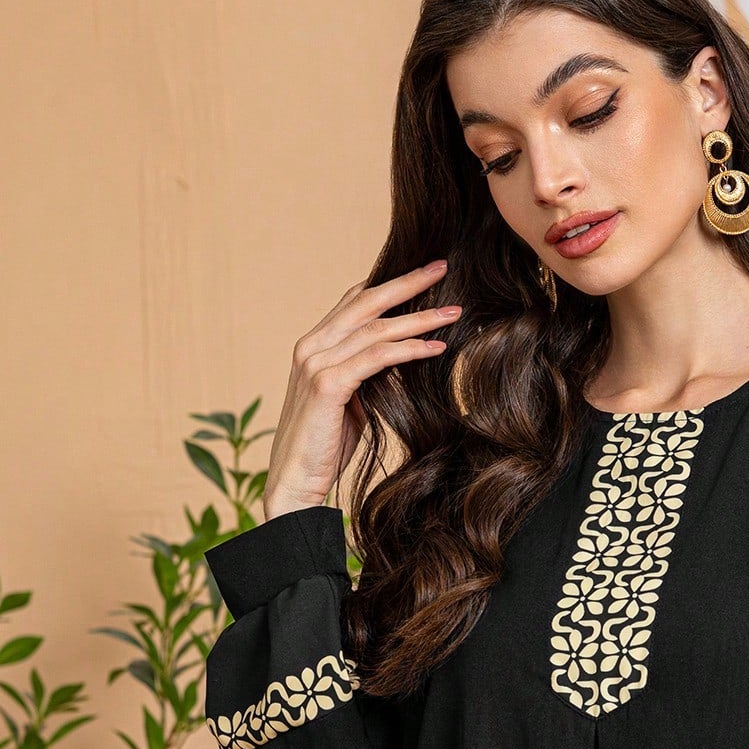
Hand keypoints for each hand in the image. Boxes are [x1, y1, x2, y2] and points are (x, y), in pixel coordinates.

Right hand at [263, 259, 461, 518]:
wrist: (295, 481)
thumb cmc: (325, 446)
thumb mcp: (353, 401)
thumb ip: (370, 374)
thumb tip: (405, 357)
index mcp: (314, 345)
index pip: (354, 301)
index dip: (388, 284)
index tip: (423, 274)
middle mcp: (312, 346)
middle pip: (366, 301)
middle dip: (407, 283)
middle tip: (441, 266)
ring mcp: (316, 363)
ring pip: (376, 328)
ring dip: (419, 317)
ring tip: (453, 311)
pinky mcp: (328, 384)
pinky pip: (377, 358)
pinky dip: (409, 350)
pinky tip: (436, 347)